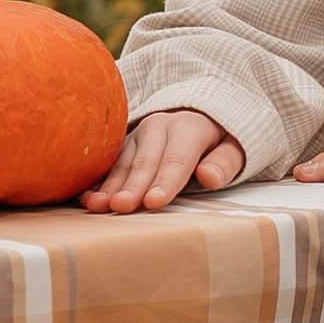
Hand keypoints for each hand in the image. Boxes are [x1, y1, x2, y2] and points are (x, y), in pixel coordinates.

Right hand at [81, 108, 245, 211]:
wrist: (202, 115)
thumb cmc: (220, 142)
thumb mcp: (235, 148)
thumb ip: (225, 163)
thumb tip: (209, 176)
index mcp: (189, 127)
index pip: (177, 158)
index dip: (166, 181)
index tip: (154, 202)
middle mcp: (160, 127)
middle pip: (146, 161)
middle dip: (133, 185)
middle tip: (122, 206)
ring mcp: (139, 135)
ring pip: (124, 162)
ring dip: (111, 186)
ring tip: (98, 205)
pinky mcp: (125, 145)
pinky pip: (111, 163)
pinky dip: (99, 182)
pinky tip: (88, 197)